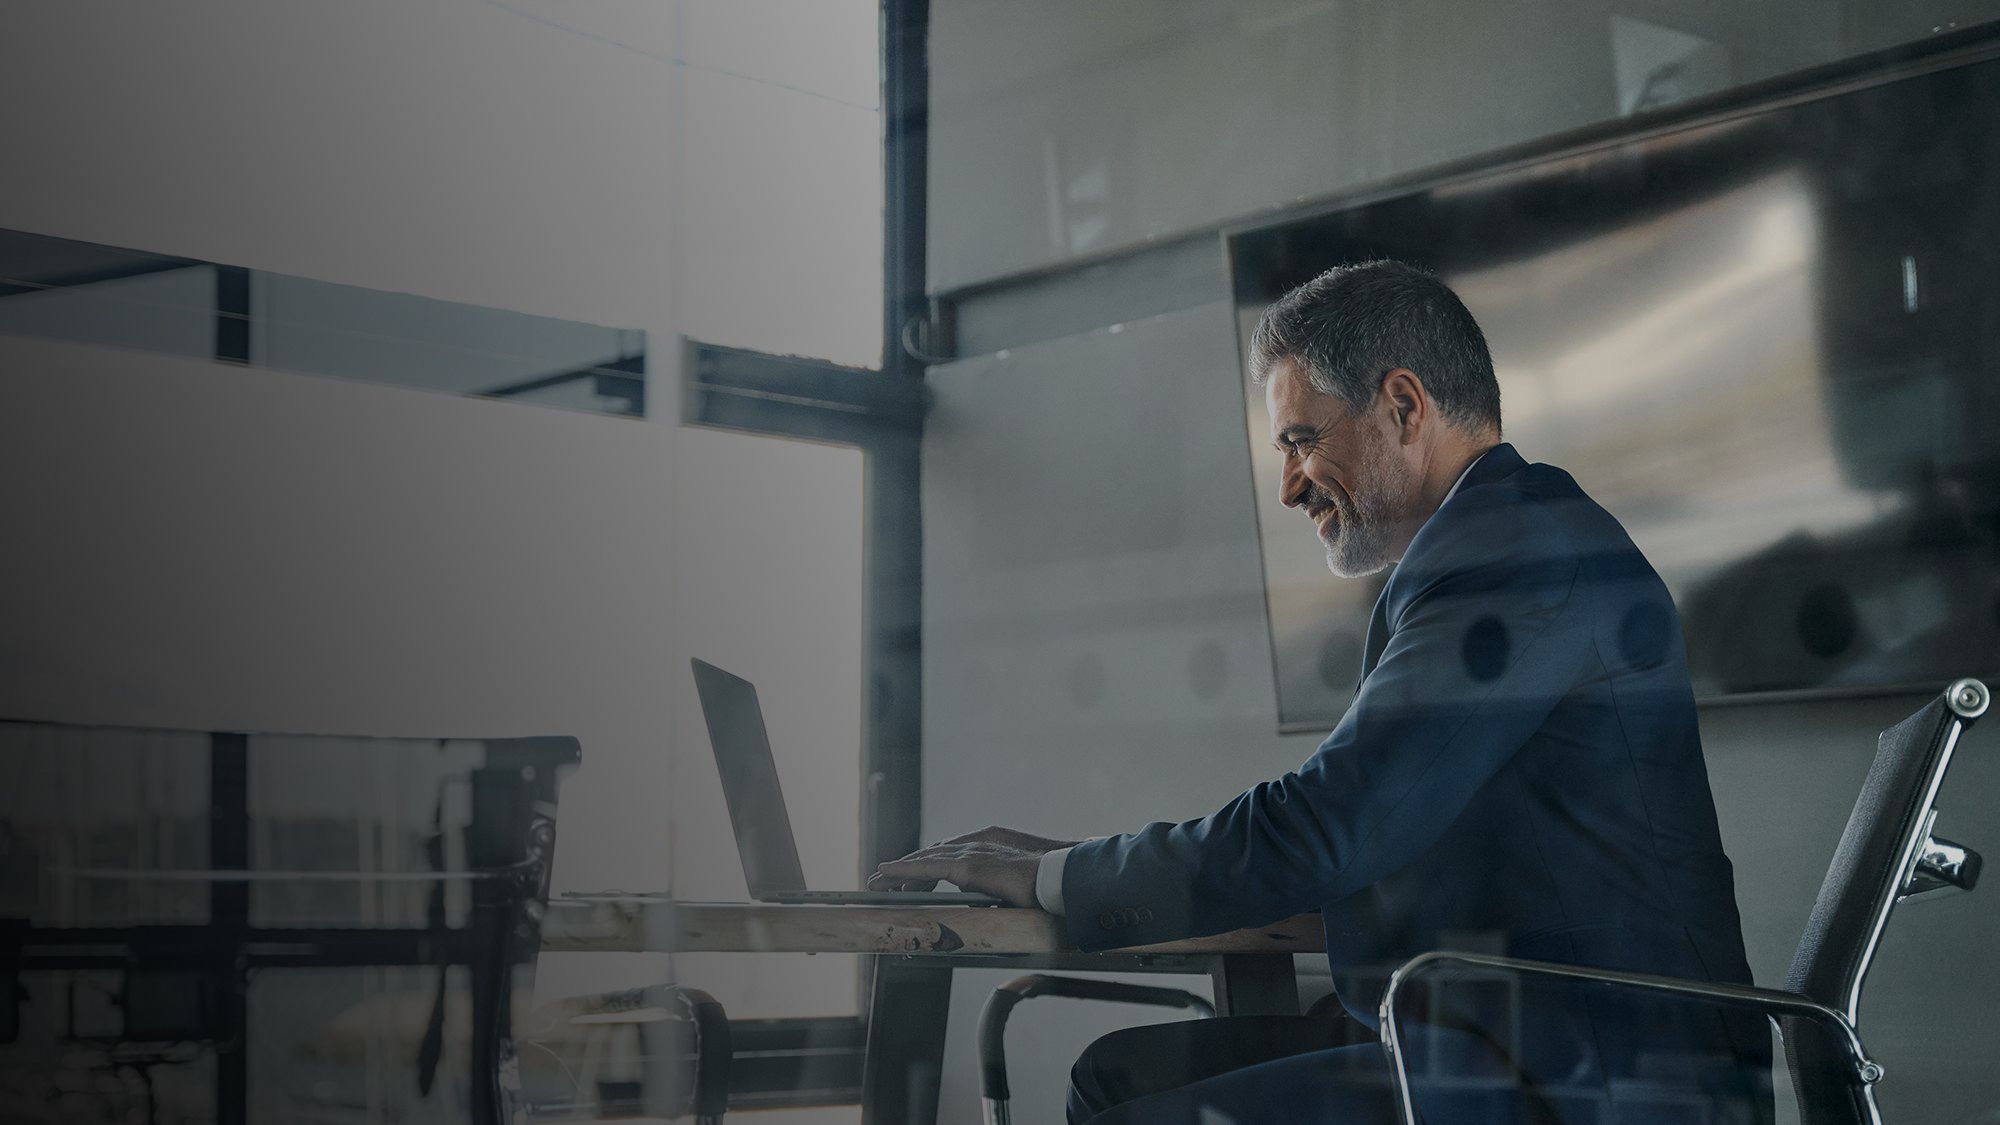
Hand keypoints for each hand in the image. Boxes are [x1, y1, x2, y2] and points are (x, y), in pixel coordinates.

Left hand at [867, 825, 1079, 907]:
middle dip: (906, 869)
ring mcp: (971, 853)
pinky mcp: (968, 867)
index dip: (926, 867)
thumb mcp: (1017, 888)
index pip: (948, 855)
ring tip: (878, 879)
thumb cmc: (1047, 885)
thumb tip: (982, 904)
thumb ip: (996, 891)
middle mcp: (976, 844)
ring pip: (924, 860)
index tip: (911, 881)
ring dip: (898, 870)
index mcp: (987, 847)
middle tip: (884, 880)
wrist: (1062, 877)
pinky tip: (887, 873)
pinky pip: (927, 868)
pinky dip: (904, 870)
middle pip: (931, 854)